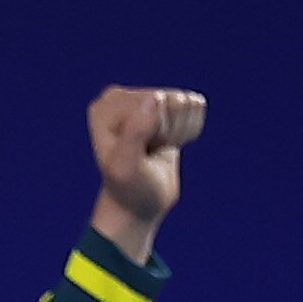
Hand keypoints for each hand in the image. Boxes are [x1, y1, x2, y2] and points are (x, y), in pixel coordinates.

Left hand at [88, 85, 203, 261]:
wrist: (136, 205)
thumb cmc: (129, 189)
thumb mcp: (127, 167)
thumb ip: (136, 132)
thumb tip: (156, 97)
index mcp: (105, 107)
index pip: (155, 102)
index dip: (154, 132)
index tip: (137, 153)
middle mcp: (121, 97)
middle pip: (173, 99)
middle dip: (169, 132)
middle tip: (148, 153)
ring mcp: (145, 98)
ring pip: (187, 103)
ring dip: (179, 132)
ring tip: (156, 149)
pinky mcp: (166, 104)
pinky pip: (197, 106)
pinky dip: (189, 130)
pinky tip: (167, 144)